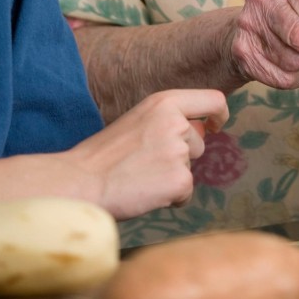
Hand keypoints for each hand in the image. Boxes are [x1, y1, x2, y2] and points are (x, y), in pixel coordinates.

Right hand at [68, 89, 228, 219]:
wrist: (79, 182)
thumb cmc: (104, 156)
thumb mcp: (137, 121)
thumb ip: (168, 122)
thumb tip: (201, 130)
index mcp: (164, 103)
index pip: (213, 100)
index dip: (219, 114)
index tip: (215, 126)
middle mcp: (176, 123)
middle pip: (198, 143)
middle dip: (179, 157)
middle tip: (143, 163)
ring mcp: (179, 152)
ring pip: (190, 169)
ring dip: (172, 177)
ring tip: (140, 177)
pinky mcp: (180, 180)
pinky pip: (186, 193)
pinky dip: (170, 198)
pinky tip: (144, 193)